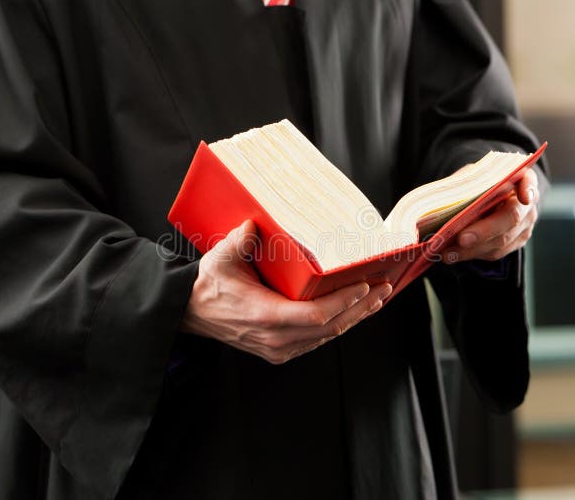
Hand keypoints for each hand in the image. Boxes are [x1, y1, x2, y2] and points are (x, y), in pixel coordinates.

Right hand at [181, 220, 391, 363]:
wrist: (191, 313)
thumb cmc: (208, 285)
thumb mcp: (220, 259)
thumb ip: (239, 241)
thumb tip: (255, 224)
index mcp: (266, 316)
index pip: (318, 315)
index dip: (346, 302)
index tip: (366, 285)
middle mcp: (277, 339)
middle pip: (331, 328)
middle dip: (361, 308)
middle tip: (383, 288)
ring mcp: (279, 349)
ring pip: (327, 336)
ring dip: (354, 318)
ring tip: (376, 299)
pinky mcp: (280, 352)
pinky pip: (317, 340)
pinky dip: (337, 325)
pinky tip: (352, 312)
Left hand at [441, 168, 538, 263]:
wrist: (489, 197)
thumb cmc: (481, 183)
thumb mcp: (474, 175)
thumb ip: (468, 182)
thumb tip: (448, 198)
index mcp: (521, 179)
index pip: (529, 181)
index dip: (527, 189)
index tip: (524, 197)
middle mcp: (527, 203)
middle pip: (511, 218)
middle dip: (484, 230)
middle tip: (461, 239)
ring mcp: (525, 225)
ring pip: (501, 241)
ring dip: (472, 249)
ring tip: (447, 252)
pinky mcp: (515, 243)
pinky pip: (495, 252)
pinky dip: (472, 254)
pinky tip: (452, 255)